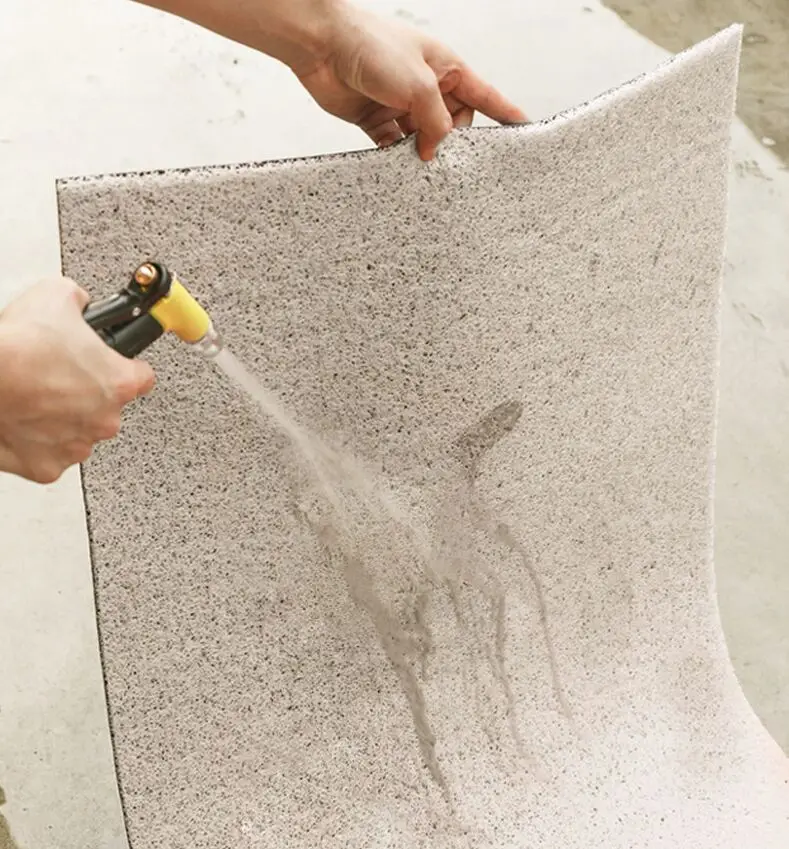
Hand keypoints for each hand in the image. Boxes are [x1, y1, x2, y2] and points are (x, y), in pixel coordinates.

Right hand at [0, 278, 154, 483]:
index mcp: (119, 383)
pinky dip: (39, 440)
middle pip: (108, 406)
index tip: (116, 363)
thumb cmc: (16, 347)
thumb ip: (81, 302)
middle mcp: (105, 419)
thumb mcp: (58, 296)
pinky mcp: (47, 466)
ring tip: (37, 394)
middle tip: (60, 375)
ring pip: (80, 430)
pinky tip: (25, 418)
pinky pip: (50, 453)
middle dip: (88, 392)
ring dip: (65, 416)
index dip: (126, 366)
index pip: (142, 376)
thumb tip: (80, 303)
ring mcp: (76, 446)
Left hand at [138, 0, 525, 160]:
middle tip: (450, 160)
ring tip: (424, 170)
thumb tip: (436, 154)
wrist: (321, 45)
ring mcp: (401, 105)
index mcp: (447, 68)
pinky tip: (398, 169)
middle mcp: (427, 88)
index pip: (485, 97)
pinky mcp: (377, 121)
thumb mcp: (418, 84)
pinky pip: (395, 149)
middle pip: (453, 126)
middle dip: (453, 144)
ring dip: (423, 155)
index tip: (523, 132)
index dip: (505, 115)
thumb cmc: (372, 45)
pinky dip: (397, 160)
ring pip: (424, 141)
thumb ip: (436, 123)